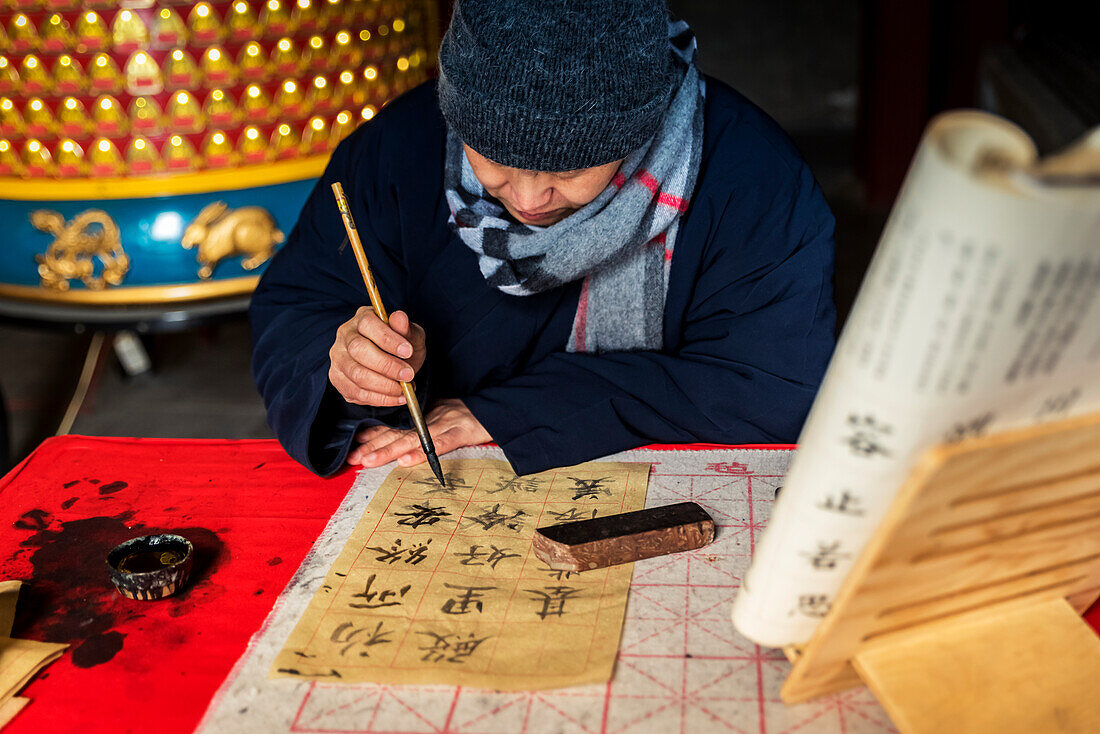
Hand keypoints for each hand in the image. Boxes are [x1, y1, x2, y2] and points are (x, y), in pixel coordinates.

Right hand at [329, 306, 425, 406]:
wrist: (394, 365)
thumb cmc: (402, 347)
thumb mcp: (411, 335)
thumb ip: (407, 328)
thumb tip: (400, 317)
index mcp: (362, 318)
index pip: (368, 324)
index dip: (388, 339)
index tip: (408, 351)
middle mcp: (345, 336)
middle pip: (358, 350)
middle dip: (386, 366)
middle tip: (408, 375)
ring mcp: (338, 358)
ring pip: (356, 374)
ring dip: (384, 385)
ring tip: (404, 388)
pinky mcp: (338, 379)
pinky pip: (357, 392)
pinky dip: (380, 398)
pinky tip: (397, 397)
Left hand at [347, 399, 491, 467]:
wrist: (501, 407)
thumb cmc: (473, 415)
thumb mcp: (446, 416)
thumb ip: (426, 427)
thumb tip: (401, 444)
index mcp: (427, 415)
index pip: (396, 425)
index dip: (375, 435)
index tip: (355, 445)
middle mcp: (432, 418)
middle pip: (399, 433)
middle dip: (374, 446)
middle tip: (354, 458)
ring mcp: (446, 424)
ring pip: (413, 438)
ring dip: (389, 450)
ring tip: (370, 461)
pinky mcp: (462, 432)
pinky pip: (441, 443)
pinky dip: (423, 452)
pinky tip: (406, 461)